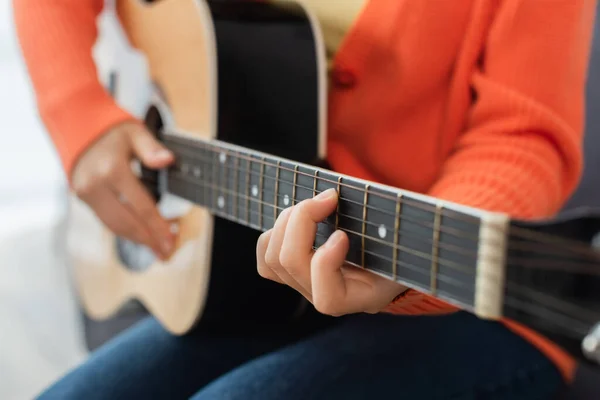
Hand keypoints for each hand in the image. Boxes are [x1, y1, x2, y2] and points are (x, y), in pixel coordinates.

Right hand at [71, 121, 175, 259]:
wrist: (75, 124)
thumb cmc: (110, 128)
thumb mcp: (134, 131)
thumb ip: (151, 148)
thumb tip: (168, 160)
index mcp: (112, 169)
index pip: (141, 206)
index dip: (158, 226)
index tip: (172, 239)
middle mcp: (96, 185)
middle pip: (126, 222)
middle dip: (148, 240)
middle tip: (167, 252)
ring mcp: (86, 193)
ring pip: (114, 225)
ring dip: (136, 240)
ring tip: (157, 249)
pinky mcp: (82, 197)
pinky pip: (106, 219)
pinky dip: (124, 230)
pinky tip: (140, 236)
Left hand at [256, 188, 406, 315]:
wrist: (398, 252)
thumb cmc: (407, 240)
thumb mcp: (411, 238)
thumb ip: (398, 228)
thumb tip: (399, 200)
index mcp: (364, 296)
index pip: (328, 299)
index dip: (325, 262)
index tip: (342, 234)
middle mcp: (331, 297)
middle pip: (291, 265)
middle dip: (301, 221)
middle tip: (328, 196)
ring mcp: (308, 287)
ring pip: (273, 260)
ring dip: (287, 222)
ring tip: (313, 204)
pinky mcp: (294, 274)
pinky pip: (265, 262)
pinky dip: (273, 235)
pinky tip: (297, 219)